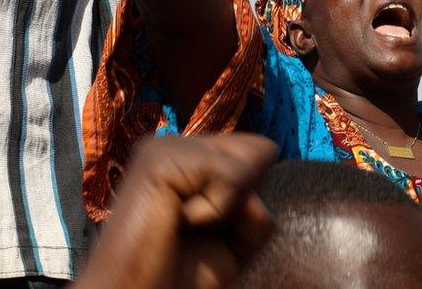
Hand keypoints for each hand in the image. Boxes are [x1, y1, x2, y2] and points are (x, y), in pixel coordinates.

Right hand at [74, 134, 277, 288]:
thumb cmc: (182, 276)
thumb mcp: (239, 235)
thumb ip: (259, 197)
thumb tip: (263, 156)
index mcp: (192, 158)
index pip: (261, 151)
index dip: (253, 199)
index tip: (210, 228)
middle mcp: (178, 145)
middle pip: (261, 151)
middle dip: (244, 201)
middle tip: (197, 230)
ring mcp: (166, 148)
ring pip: (249, 160)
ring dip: (228, 208)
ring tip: (182, 225)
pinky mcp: (158, 159)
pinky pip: (230, 175)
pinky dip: (215, 210)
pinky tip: (175, 222)